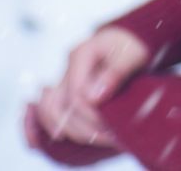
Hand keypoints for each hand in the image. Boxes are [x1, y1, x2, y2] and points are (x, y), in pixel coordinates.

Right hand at [27, 26, 149, 148]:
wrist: (129, 40)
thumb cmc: (132, 46)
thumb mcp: (131, 55)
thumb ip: (114, 73)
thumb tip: (93, 98)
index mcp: (81, 54)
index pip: (76, 94)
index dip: (91, 115)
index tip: (112, 127)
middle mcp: (68, 67)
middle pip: (59, 106)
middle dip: (81, 128)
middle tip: (109, 138)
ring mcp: (65, 78)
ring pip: (50, 109)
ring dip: (70, 130)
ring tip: (97, 139)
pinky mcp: (67, 89)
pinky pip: (49, 108)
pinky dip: (48, 124)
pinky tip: (56, 139)